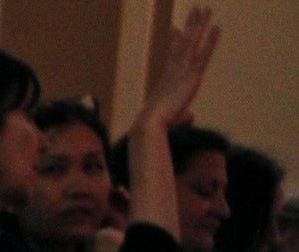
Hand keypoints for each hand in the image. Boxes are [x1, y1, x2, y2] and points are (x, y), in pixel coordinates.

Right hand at [138, 6, 219, 132]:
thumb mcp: (172, 118)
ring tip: (204, 9)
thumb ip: (183, 114)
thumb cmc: (156, 125)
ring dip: (199, 25)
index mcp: (167, 79)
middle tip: (195, 10)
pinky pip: (203, 54)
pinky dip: (210, 41)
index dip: (175, 41)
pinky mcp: (192, 76)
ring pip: (192, 42)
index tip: (176, 28)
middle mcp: (174, 71)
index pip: (173, 56)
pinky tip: (216, 27)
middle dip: (190, 26)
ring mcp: (182, 71)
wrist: (150, 123)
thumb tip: (191, 116)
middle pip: (184, 43)